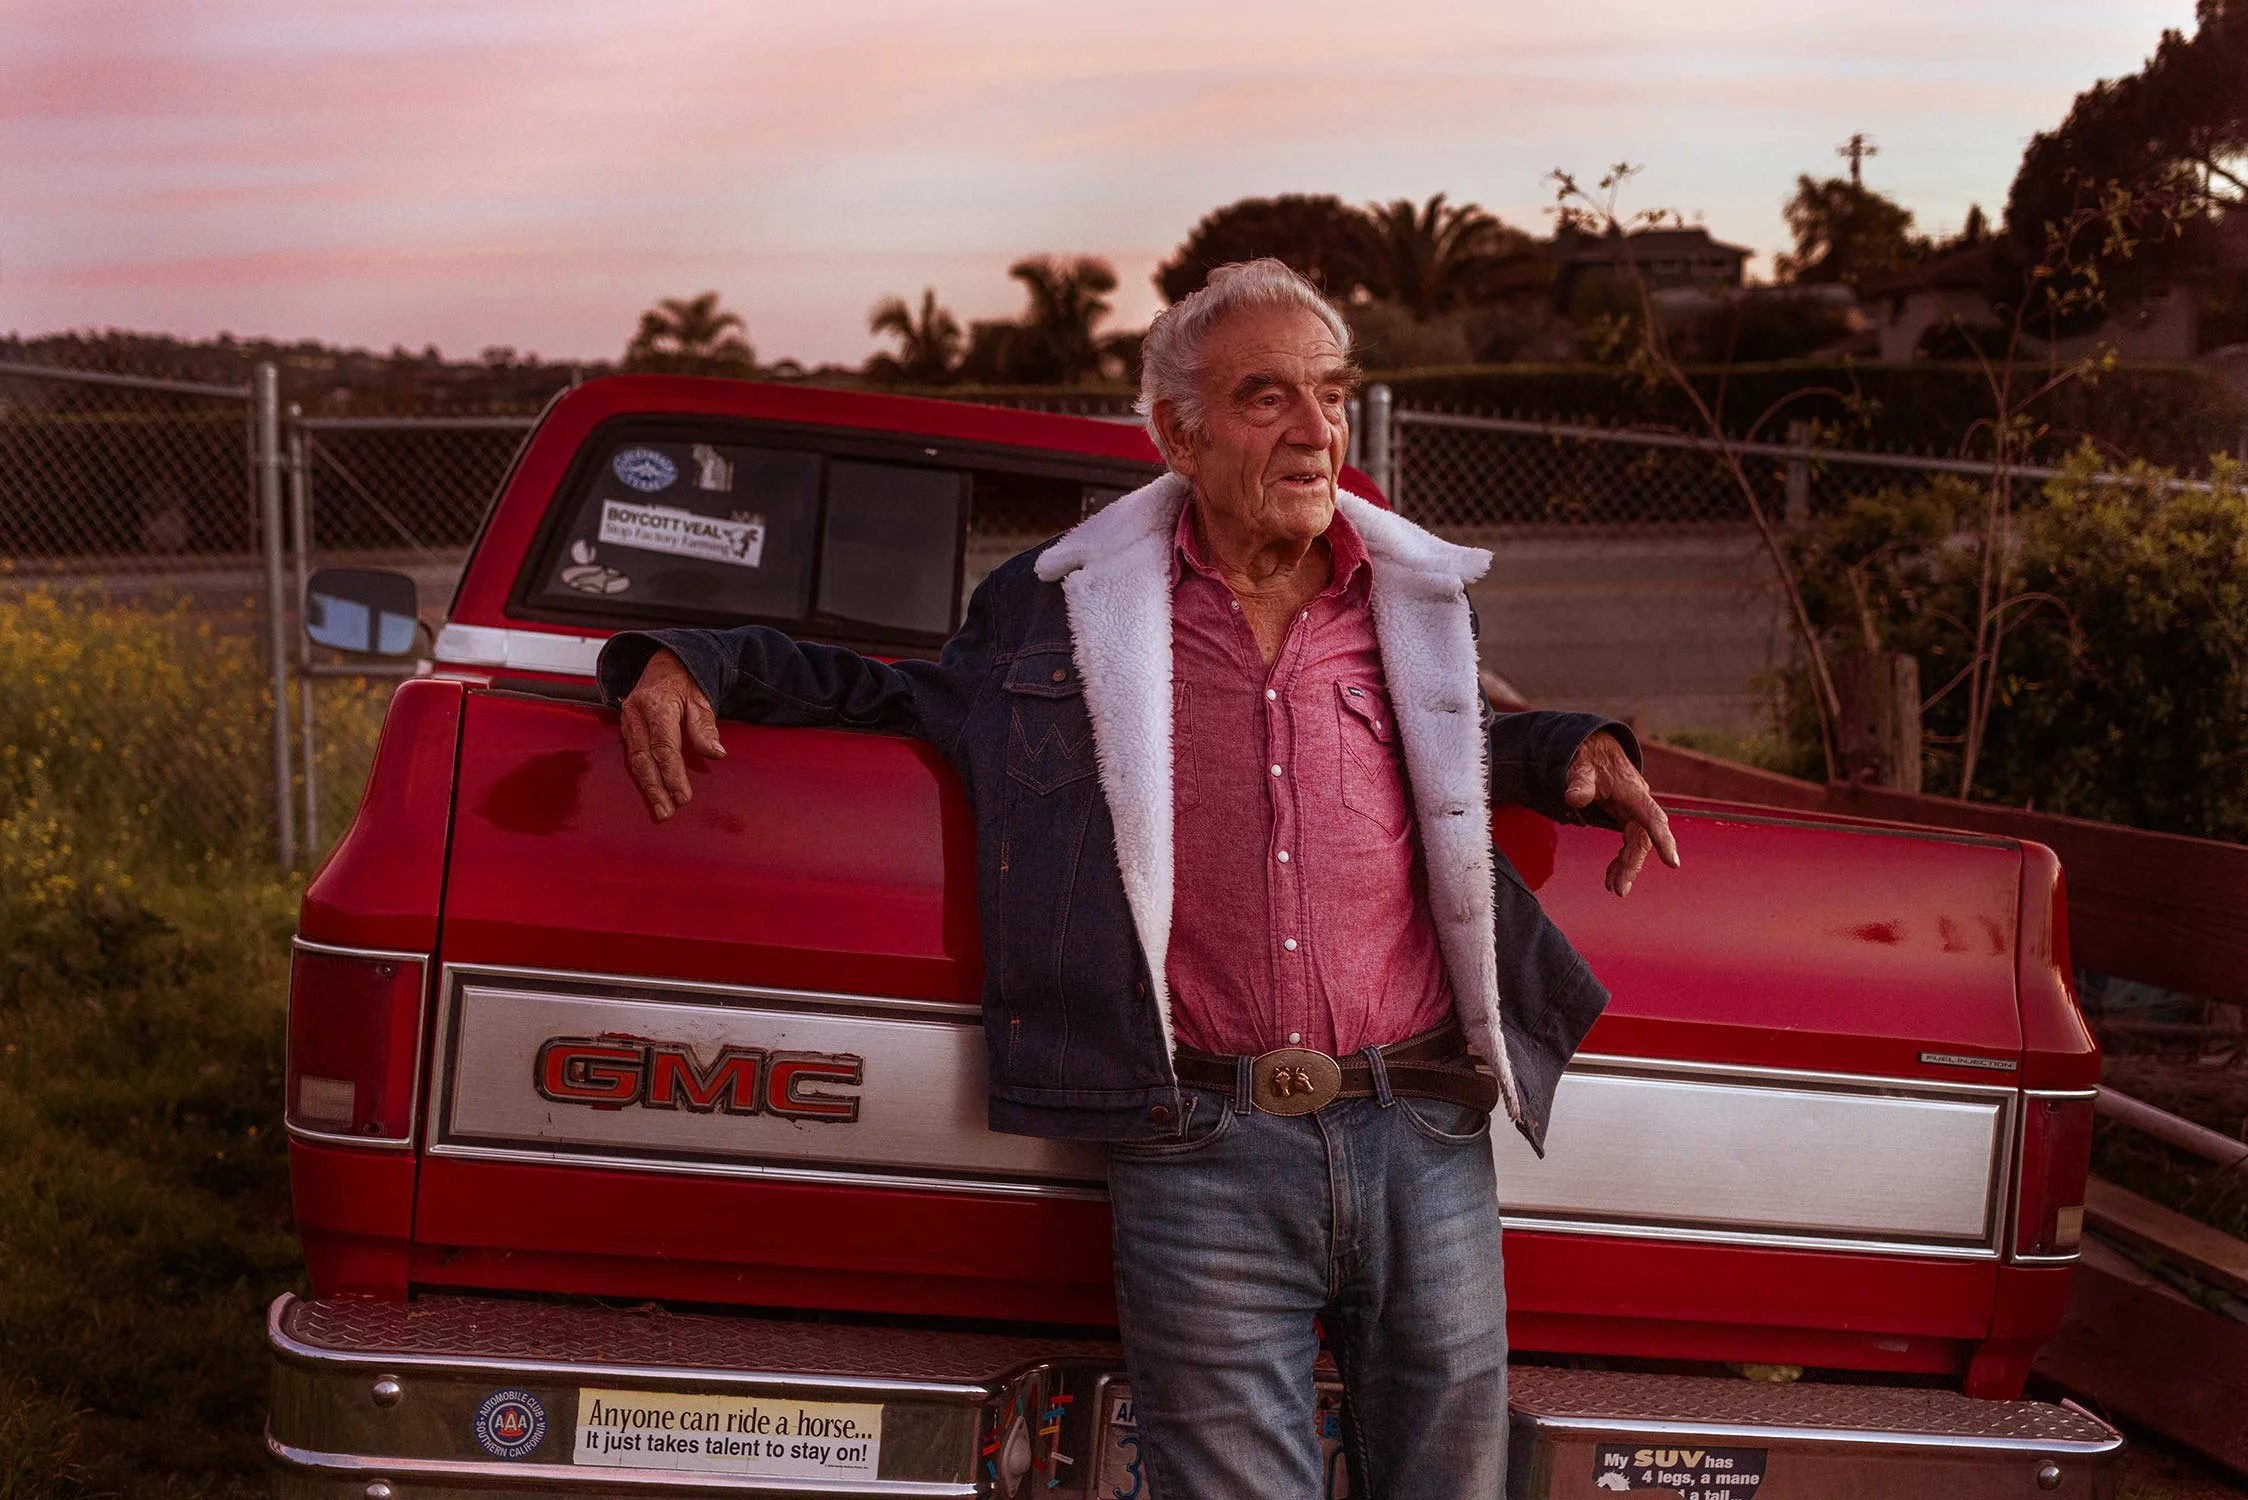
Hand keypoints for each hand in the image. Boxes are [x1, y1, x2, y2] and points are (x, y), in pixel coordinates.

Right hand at [618, 648, 724, 821]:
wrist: (665, 663)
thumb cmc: (684, 680)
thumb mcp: (701, 698)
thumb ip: (705, 727)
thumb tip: (715, 753)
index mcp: (655, 704)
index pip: (663, 746)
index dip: (672, 773)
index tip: (682, 795)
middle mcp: (636, 714)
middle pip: (644, 758)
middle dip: (656, 788)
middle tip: (667, 811)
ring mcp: (628, 722)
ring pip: (634, 760)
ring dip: (647, 788)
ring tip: (659, 809)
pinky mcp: (627, 730)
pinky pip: (632, 756)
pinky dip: (641, 777)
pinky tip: (650, 793)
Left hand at [1563, 731, 1679, 897]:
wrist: (1594, 749)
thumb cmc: (1590, 758)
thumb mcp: (1581, 767)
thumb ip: (1579, 782)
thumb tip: (1573, 797)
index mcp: (1633, 791)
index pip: (1652, 817)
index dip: (1663, 839)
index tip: (1673, 862)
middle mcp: (1639, 803)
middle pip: (1643, 838)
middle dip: (1633, 864)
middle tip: (1619, 889)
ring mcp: (1634, 812)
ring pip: (1637, 844)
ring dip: (1627, 867)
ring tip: (1614, 888)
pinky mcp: (1627, 818)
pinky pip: (1628, 844)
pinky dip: (1621, 860)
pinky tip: (1612, 876)